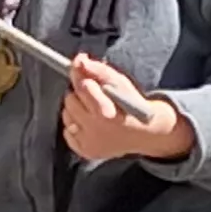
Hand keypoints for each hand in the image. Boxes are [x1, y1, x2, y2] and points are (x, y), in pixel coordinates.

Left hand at [61, 55, 193, 161]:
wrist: (144, 132)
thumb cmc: (132, 105)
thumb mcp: (120, 83)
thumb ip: (98, 70)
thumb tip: (78, 60)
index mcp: (105, 112)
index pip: (82, 87)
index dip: (85, 79)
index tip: (89, 78)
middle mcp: (95, 130)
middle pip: (70, 100)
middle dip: (80, 95)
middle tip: (94, 96)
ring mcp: (89, 143)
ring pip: (66, 115)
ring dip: (76, 109)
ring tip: (92, 110)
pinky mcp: (85, 151)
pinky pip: (67, 132)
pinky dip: (75, 125)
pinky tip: (90, 123)